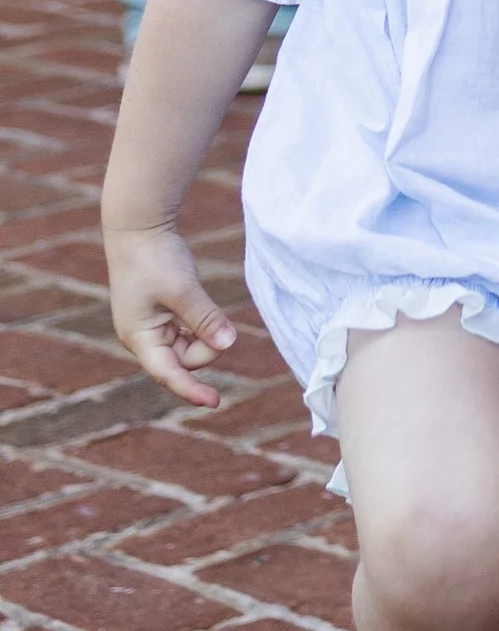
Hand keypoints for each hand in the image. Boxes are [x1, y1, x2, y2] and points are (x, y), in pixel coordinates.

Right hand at [103, 223, 235, 410]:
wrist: (139, 227)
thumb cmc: (154, 258)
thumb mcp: (183, 289)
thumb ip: (205, 318)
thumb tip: (228, 345)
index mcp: (139, 337)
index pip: (168, 374)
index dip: (191, 390)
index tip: (214, 402)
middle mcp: (143, 338)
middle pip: (185, 360)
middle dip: (205, 345)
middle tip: (211, 318)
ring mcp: (153, 328)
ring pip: (190, 347)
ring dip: (203, 333)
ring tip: (196, 301)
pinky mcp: (163, 316)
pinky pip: (189, 332)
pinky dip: (200, 324)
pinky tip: (197, 303)